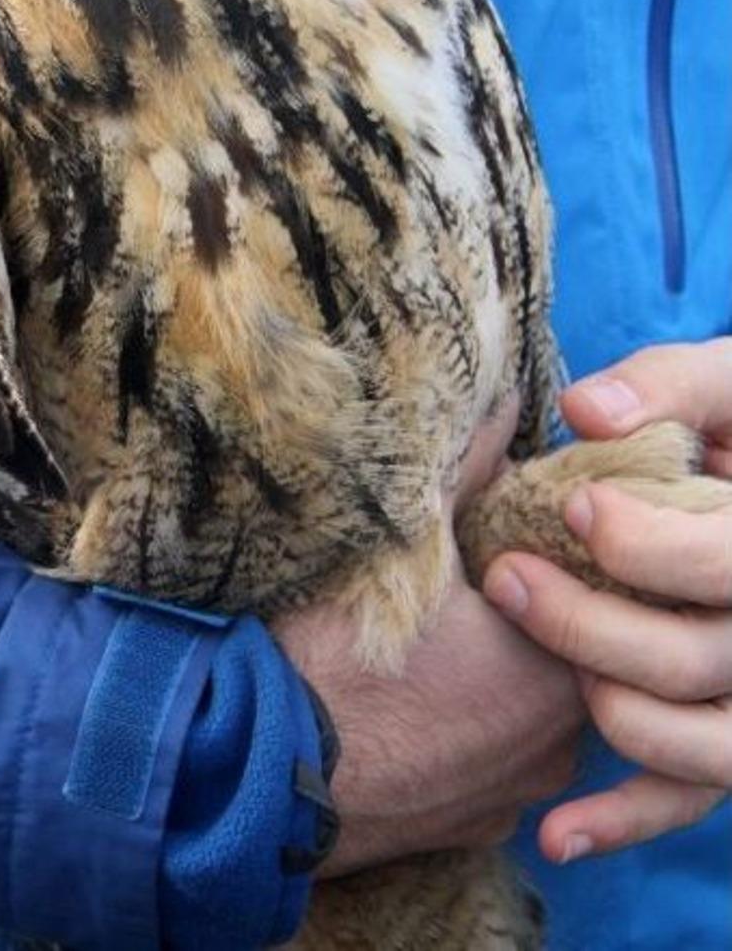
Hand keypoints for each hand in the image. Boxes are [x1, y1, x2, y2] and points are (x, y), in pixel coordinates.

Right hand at [276, 395, 582, 875]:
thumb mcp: (404, 539)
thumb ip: (472, 468)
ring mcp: (513, 793)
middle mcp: (553, 743)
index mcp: (553, 668)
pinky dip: (466, 730)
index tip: (497, 536)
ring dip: (497, 675)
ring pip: (527, 714)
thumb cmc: (333, 650)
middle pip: (558, 653)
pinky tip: (416, 697)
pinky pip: (490, 762)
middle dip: (521, 615)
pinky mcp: (469, 828)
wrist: (253, 767)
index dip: (541, 556)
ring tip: (438, 636)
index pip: (582, 595)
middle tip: (464, 578)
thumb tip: (509, 407)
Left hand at [483, 339, 731, 863]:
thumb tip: (583, 414)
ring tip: (545, 664)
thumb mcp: (730, 384)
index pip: (730, 563)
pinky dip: (625, 822)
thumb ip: (666, 386)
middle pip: (695, 662)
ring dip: (610, 711)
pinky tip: (555, 832)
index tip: (571, 503)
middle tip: (507, 578)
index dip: (646, 545)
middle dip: (588, 624)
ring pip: (699, 749)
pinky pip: (693, 798)